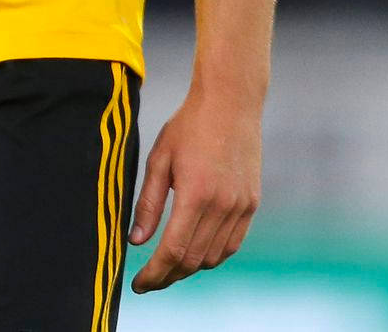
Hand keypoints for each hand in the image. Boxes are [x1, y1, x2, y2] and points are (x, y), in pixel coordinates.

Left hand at [128, 86, 260, 292]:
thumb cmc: (189, 125)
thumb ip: (149, 202)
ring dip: (190, 268)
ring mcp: (241, 206)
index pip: (173, 250)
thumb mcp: (160, 158)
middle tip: (150, 280)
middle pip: (193, 260)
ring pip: (213, 257)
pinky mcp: (251, 203)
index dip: (154, 273)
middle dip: (169, 275)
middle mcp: (222, 206)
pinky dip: (213, 255)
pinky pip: (232, 243)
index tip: (139, 285)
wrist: (230, 102)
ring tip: (169, 267)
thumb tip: (136, 242)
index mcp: (195, 194)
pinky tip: (196, 251)